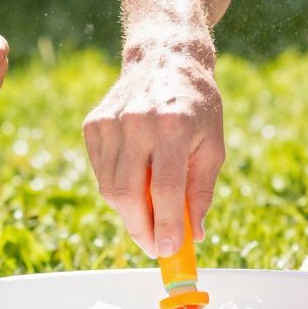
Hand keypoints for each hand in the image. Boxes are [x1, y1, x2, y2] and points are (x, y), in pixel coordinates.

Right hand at [82, 44, 223, 256]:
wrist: (166, 58)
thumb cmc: (197, 105)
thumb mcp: (213, 145)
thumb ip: (201, 191)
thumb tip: (193, 234)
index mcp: (174, 125)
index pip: (164, 188)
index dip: (165, 225)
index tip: (169, 251)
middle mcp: (138, 122)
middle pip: (128, 193)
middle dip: (141, 229)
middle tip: (155, 246)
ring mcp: (111, 122)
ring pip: (110, 188)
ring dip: (129, 213)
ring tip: (149, 216)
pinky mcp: (94, 124)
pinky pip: (101, 172)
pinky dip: (116, 188)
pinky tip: (136, 182)